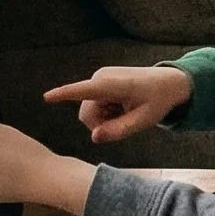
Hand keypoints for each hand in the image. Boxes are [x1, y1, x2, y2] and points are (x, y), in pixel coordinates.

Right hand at [45, 66, 192, 144]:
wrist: (168, 83)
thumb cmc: (158, 100)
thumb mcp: (144, 120)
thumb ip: (120, 130)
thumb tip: (94, 137)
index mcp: (112, 85)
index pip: (84, 91)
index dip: (64, 94)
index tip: (46, 97)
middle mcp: (100, 78)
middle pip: (87, 114)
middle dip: (102, 124)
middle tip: (127, 120)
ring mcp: (98, 79)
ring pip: (89, 112)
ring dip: (106, 118)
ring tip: (126, 111)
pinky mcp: (98, 82)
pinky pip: (94, 106)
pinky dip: (107, 112)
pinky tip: (122, 106)